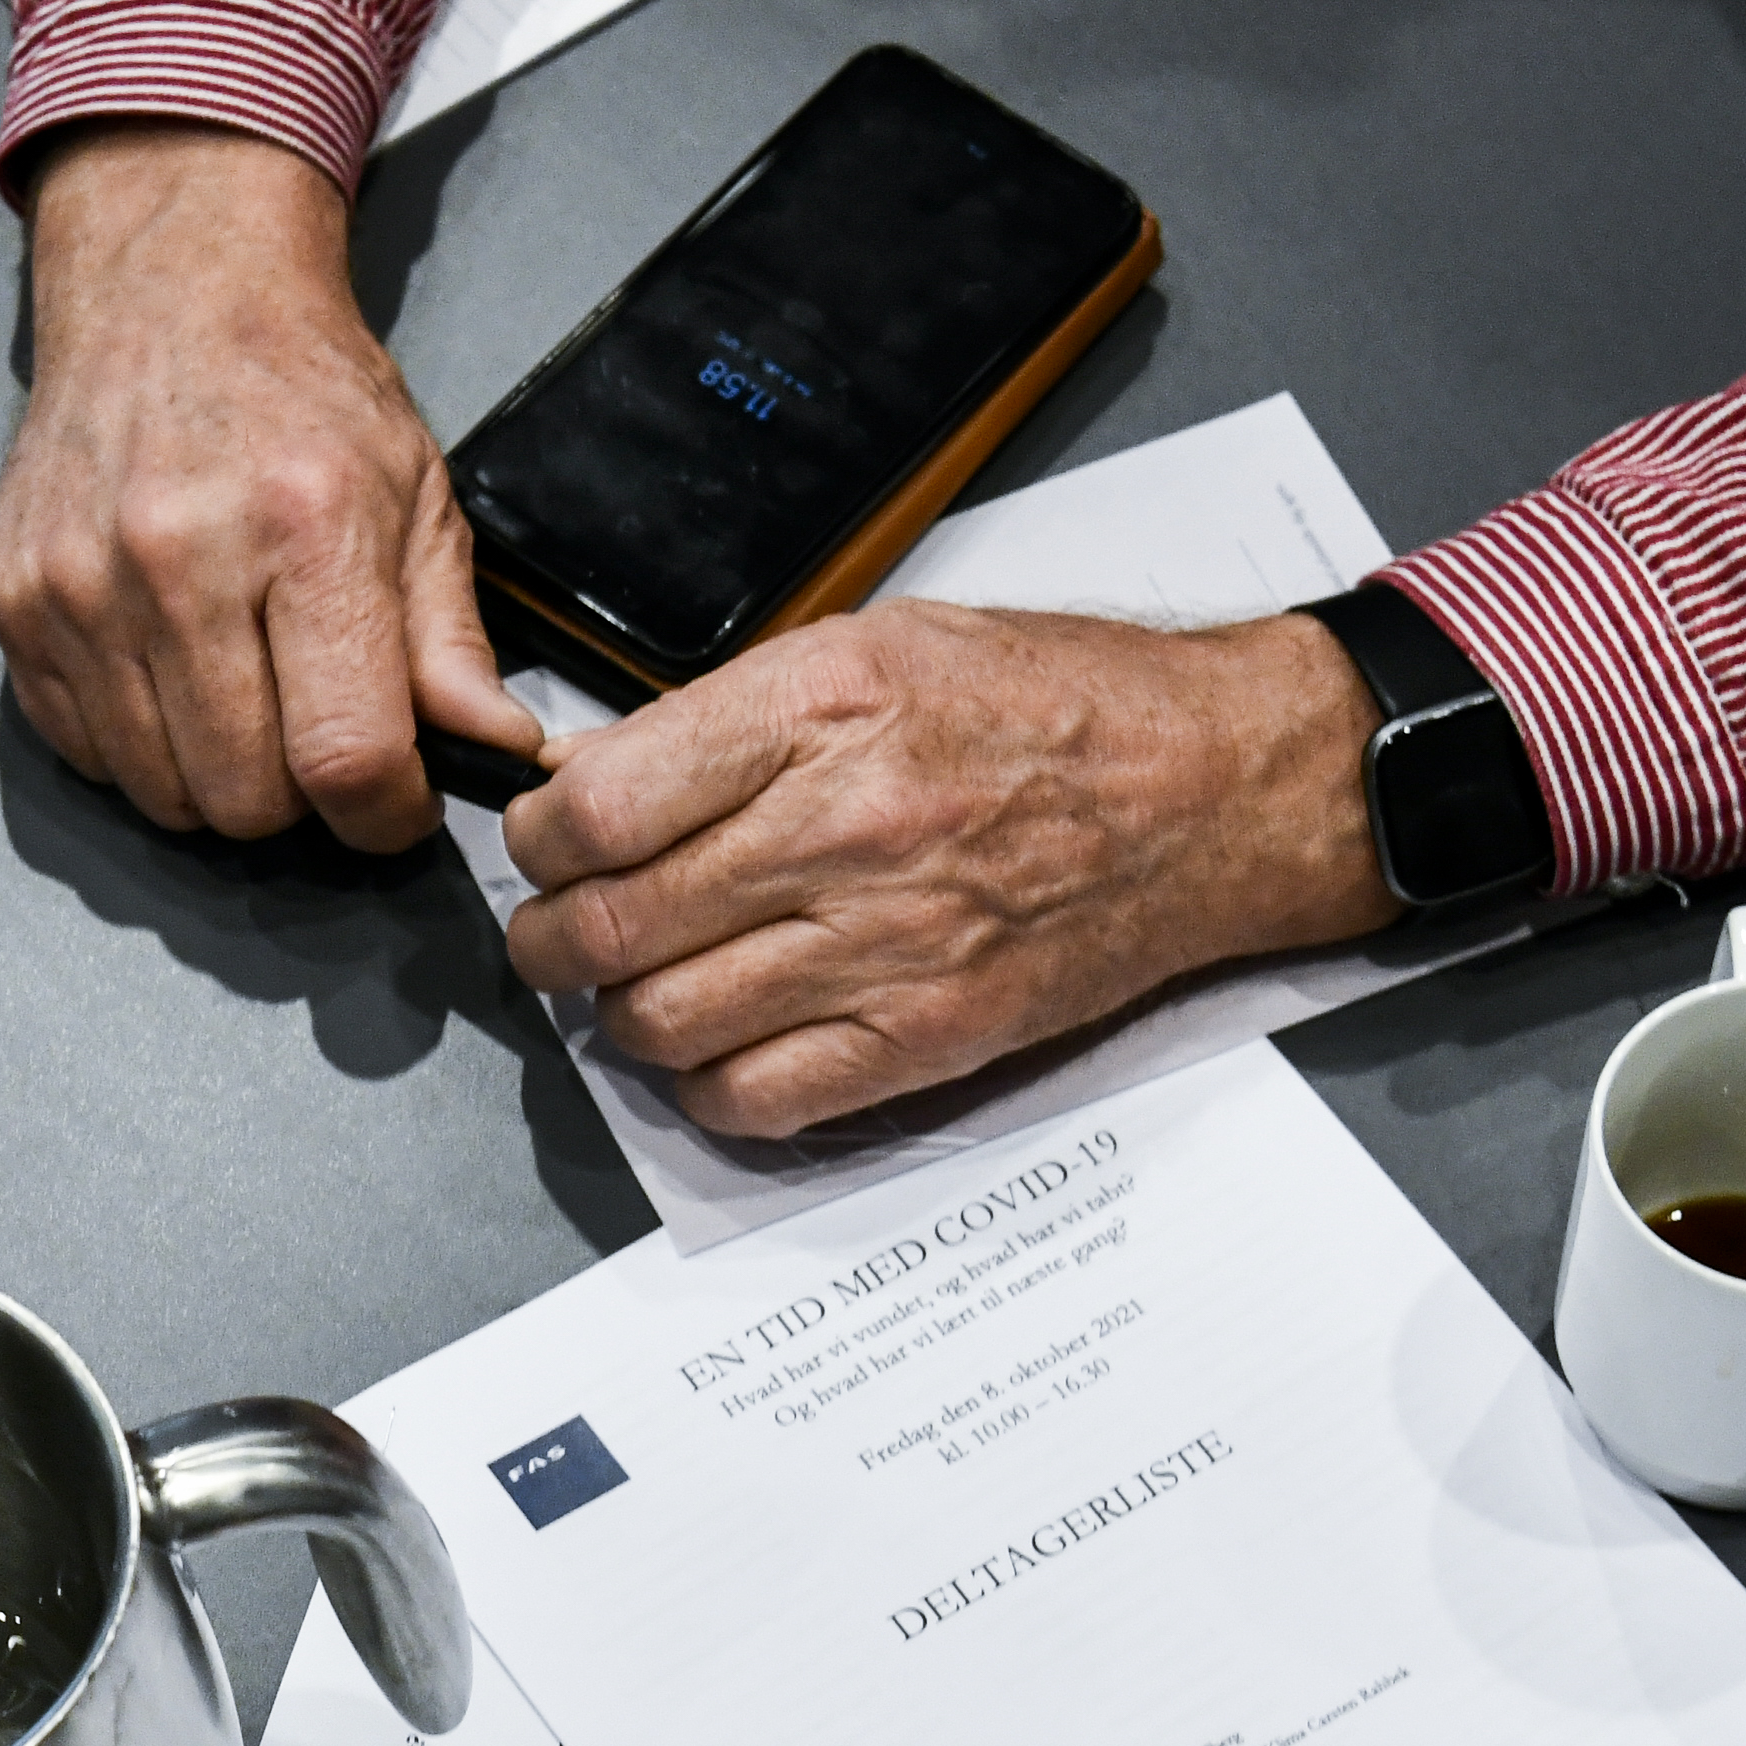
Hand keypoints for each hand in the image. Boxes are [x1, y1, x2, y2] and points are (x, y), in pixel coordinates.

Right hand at [0, 122, 550, 855]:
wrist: (169, 288)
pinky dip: (139, 746)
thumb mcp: (415, 494)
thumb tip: (496, 755)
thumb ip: (451, 641)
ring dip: (215, 778)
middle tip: (314, 731)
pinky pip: (88, 754)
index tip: (395, 805)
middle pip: (247, 799)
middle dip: (299, 798)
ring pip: (163, 794)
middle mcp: (179, 557)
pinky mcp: (15, 603)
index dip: (384, 817)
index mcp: (306, 526)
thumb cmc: (300, 388)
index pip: (345, 756)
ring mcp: (81, 584)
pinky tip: (170, 671)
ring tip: (242, 693)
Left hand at [500, 608, 1399, 1137]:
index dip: (537, 840)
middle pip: (606, 927)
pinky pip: (753, 1099)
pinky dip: (704, 1086)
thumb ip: (735, 718)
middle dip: (548, 940)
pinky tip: (714, 1046)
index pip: (597, 809)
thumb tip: (598, 781)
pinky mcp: (925, 1037)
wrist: (1209, 788)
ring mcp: (885, 946)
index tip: (542, 844)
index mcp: (820, 708)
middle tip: (552, 933)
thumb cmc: (1052, 706)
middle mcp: (843, 829)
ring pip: (660, 1024)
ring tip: (633, 986)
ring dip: (618, 1016)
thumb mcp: (878, 646)